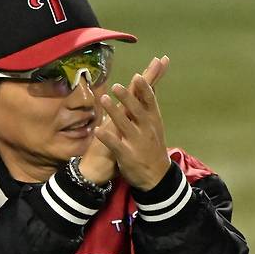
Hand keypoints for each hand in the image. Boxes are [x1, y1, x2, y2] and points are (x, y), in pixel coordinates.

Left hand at [94, 56, 170, 190]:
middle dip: (127, 98)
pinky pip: (115, 145)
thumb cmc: (153, 146)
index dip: (144, 89)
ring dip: (114, 112)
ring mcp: (136, 142)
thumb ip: (150, 106)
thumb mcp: (156, 125)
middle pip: (136, 111)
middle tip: (116, 85)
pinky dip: (106, 137)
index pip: (149, 102)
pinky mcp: (127, 155)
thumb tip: (151, 84)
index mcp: (153, 121)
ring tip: (103, 99)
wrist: (157, 177)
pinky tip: (97, 130)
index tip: (138, 76)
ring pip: (124, 125)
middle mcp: (146, 130)